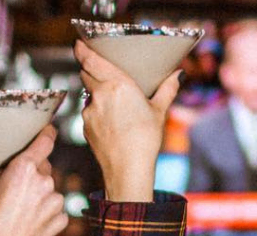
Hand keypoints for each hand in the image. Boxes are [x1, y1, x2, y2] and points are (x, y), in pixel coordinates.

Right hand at [0, 126, 67, 235]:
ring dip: (40, 192)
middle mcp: (44, 182)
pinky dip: (46, 211)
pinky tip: (30, 219)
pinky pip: (56, 207)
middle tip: (16, 185)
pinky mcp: (61, 218)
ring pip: (50, 188)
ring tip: (20, 207)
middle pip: (45, 166)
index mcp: (25, 169)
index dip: (47, 133)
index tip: (46, 131)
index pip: (47, 140)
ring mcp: (55, 201)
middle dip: (33, 172)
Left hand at [74, 39, 180, 201]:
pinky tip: (112, 122)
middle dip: (91, 70)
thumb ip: (167, 89)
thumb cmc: (145, 140)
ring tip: (115, 105)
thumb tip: (177, 75)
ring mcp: (89, 112)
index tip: (80, 44)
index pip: (91, 60)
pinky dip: (97, 111)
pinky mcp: (85, 126)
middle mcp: (100, 96)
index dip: (83, 50)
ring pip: (88, 94)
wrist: (127, 170)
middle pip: (86, 74)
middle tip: (103, 71)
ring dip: (97, 94)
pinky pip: (89, 112)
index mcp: (117, 85)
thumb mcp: (159, 112)